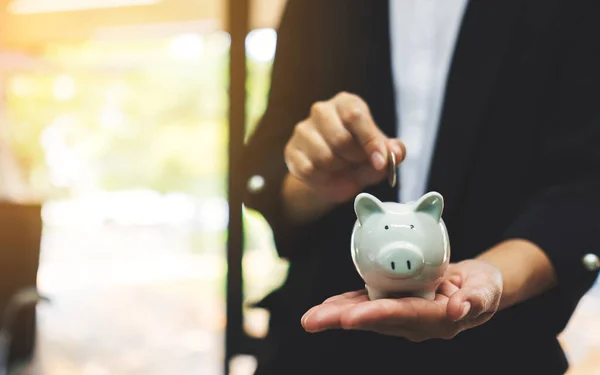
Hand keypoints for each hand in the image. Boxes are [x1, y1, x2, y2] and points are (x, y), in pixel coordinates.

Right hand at [284, 92, 404, 203]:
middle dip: (354, 158)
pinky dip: (322, 177)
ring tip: (340, 165)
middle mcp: (322, 110)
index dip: (370, 141)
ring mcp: (303, 130)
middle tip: (356, 162)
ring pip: (324, 156)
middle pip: (340, 139)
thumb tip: (396, 152)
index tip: (380, 162)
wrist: (332, 179)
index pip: (355, 115)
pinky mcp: (291, 150)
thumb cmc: (359, 159)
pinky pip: (309, 169)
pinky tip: (325, 172)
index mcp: (347, 103)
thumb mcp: (380, 156)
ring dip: (337, 168)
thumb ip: (392, 152)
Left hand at [301, 260, 502, 341]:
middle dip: (343, 318)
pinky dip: (345, 304)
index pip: (403, 316)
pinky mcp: (394, 303)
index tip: (351, 318)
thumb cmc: (484, 287)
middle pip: (375, 319)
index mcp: (436, 320)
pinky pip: (367, 303)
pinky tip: (326, 306)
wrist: (475, 286)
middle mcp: (414, 322)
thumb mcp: (488, 289)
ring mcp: (402, 315)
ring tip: (310, 318)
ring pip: (366, 314)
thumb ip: (477, 299)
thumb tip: (460, 309)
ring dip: (336, 315)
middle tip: (313, 320)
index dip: (377, 315)